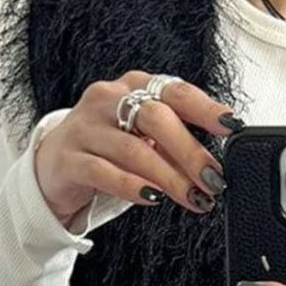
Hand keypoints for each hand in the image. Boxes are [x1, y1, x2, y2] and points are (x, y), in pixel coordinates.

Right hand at [34, 72, 240, 223]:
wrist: (53, 167)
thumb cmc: (108, 150)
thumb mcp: (145, 140)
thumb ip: (175, 144)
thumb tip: (215, 166)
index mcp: (134, 87)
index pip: (175, 91)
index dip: (205, 108)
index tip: (231, 126)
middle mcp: (108, 99)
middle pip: (155, 117)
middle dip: (190, 151)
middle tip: (214, 180)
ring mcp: (85, 127)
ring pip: (133, 149)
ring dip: (169, 177)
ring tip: (192, 198)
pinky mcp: (68, 158)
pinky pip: (104, 172)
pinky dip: (132, 187)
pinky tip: (152, 198)